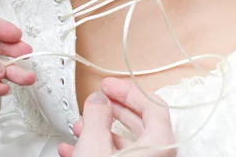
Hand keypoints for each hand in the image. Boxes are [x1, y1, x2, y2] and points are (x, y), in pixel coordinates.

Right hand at [58, 78, 174, 156]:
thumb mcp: (95, 144)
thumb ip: (97, 116)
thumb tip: (98, 100)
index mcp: (160, 143)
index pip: (153, 105)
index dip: (128, 91)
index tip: (109, 85)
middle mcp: (158, 156)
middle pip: (140, 123)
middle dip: (113, 109)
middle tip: (98, 99)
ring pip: (126, 143)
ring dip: (101, 131)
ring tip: (80, 126)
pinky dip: (99, 149)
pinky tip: (75, 148)